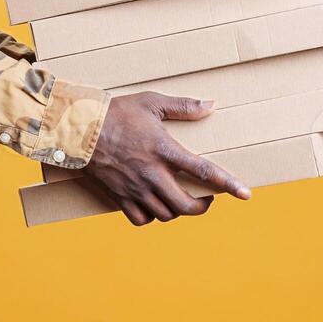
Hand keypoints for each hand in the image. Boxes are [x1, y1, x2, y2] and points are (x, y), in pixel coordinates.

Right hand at [83, 91, 251, 225]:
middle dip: (202, 207)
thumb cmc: (115, 112)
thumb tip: (210, 105)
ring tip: (179, 200)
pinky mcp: (119, 196)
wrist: (77, 129)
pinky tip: (153, 206)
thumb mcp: (150, 102)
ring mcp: (134, 188)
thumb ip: (182, 106)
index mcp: (163, 149)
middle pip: (186, 205)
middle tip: (206, 199)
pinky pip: (141, 220)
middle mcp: (151, 173)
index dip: (228, 184)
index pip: (203, 171)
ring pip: (166, 215)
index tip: (246, 194)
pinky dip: (151, 217)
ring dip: (177, 211)